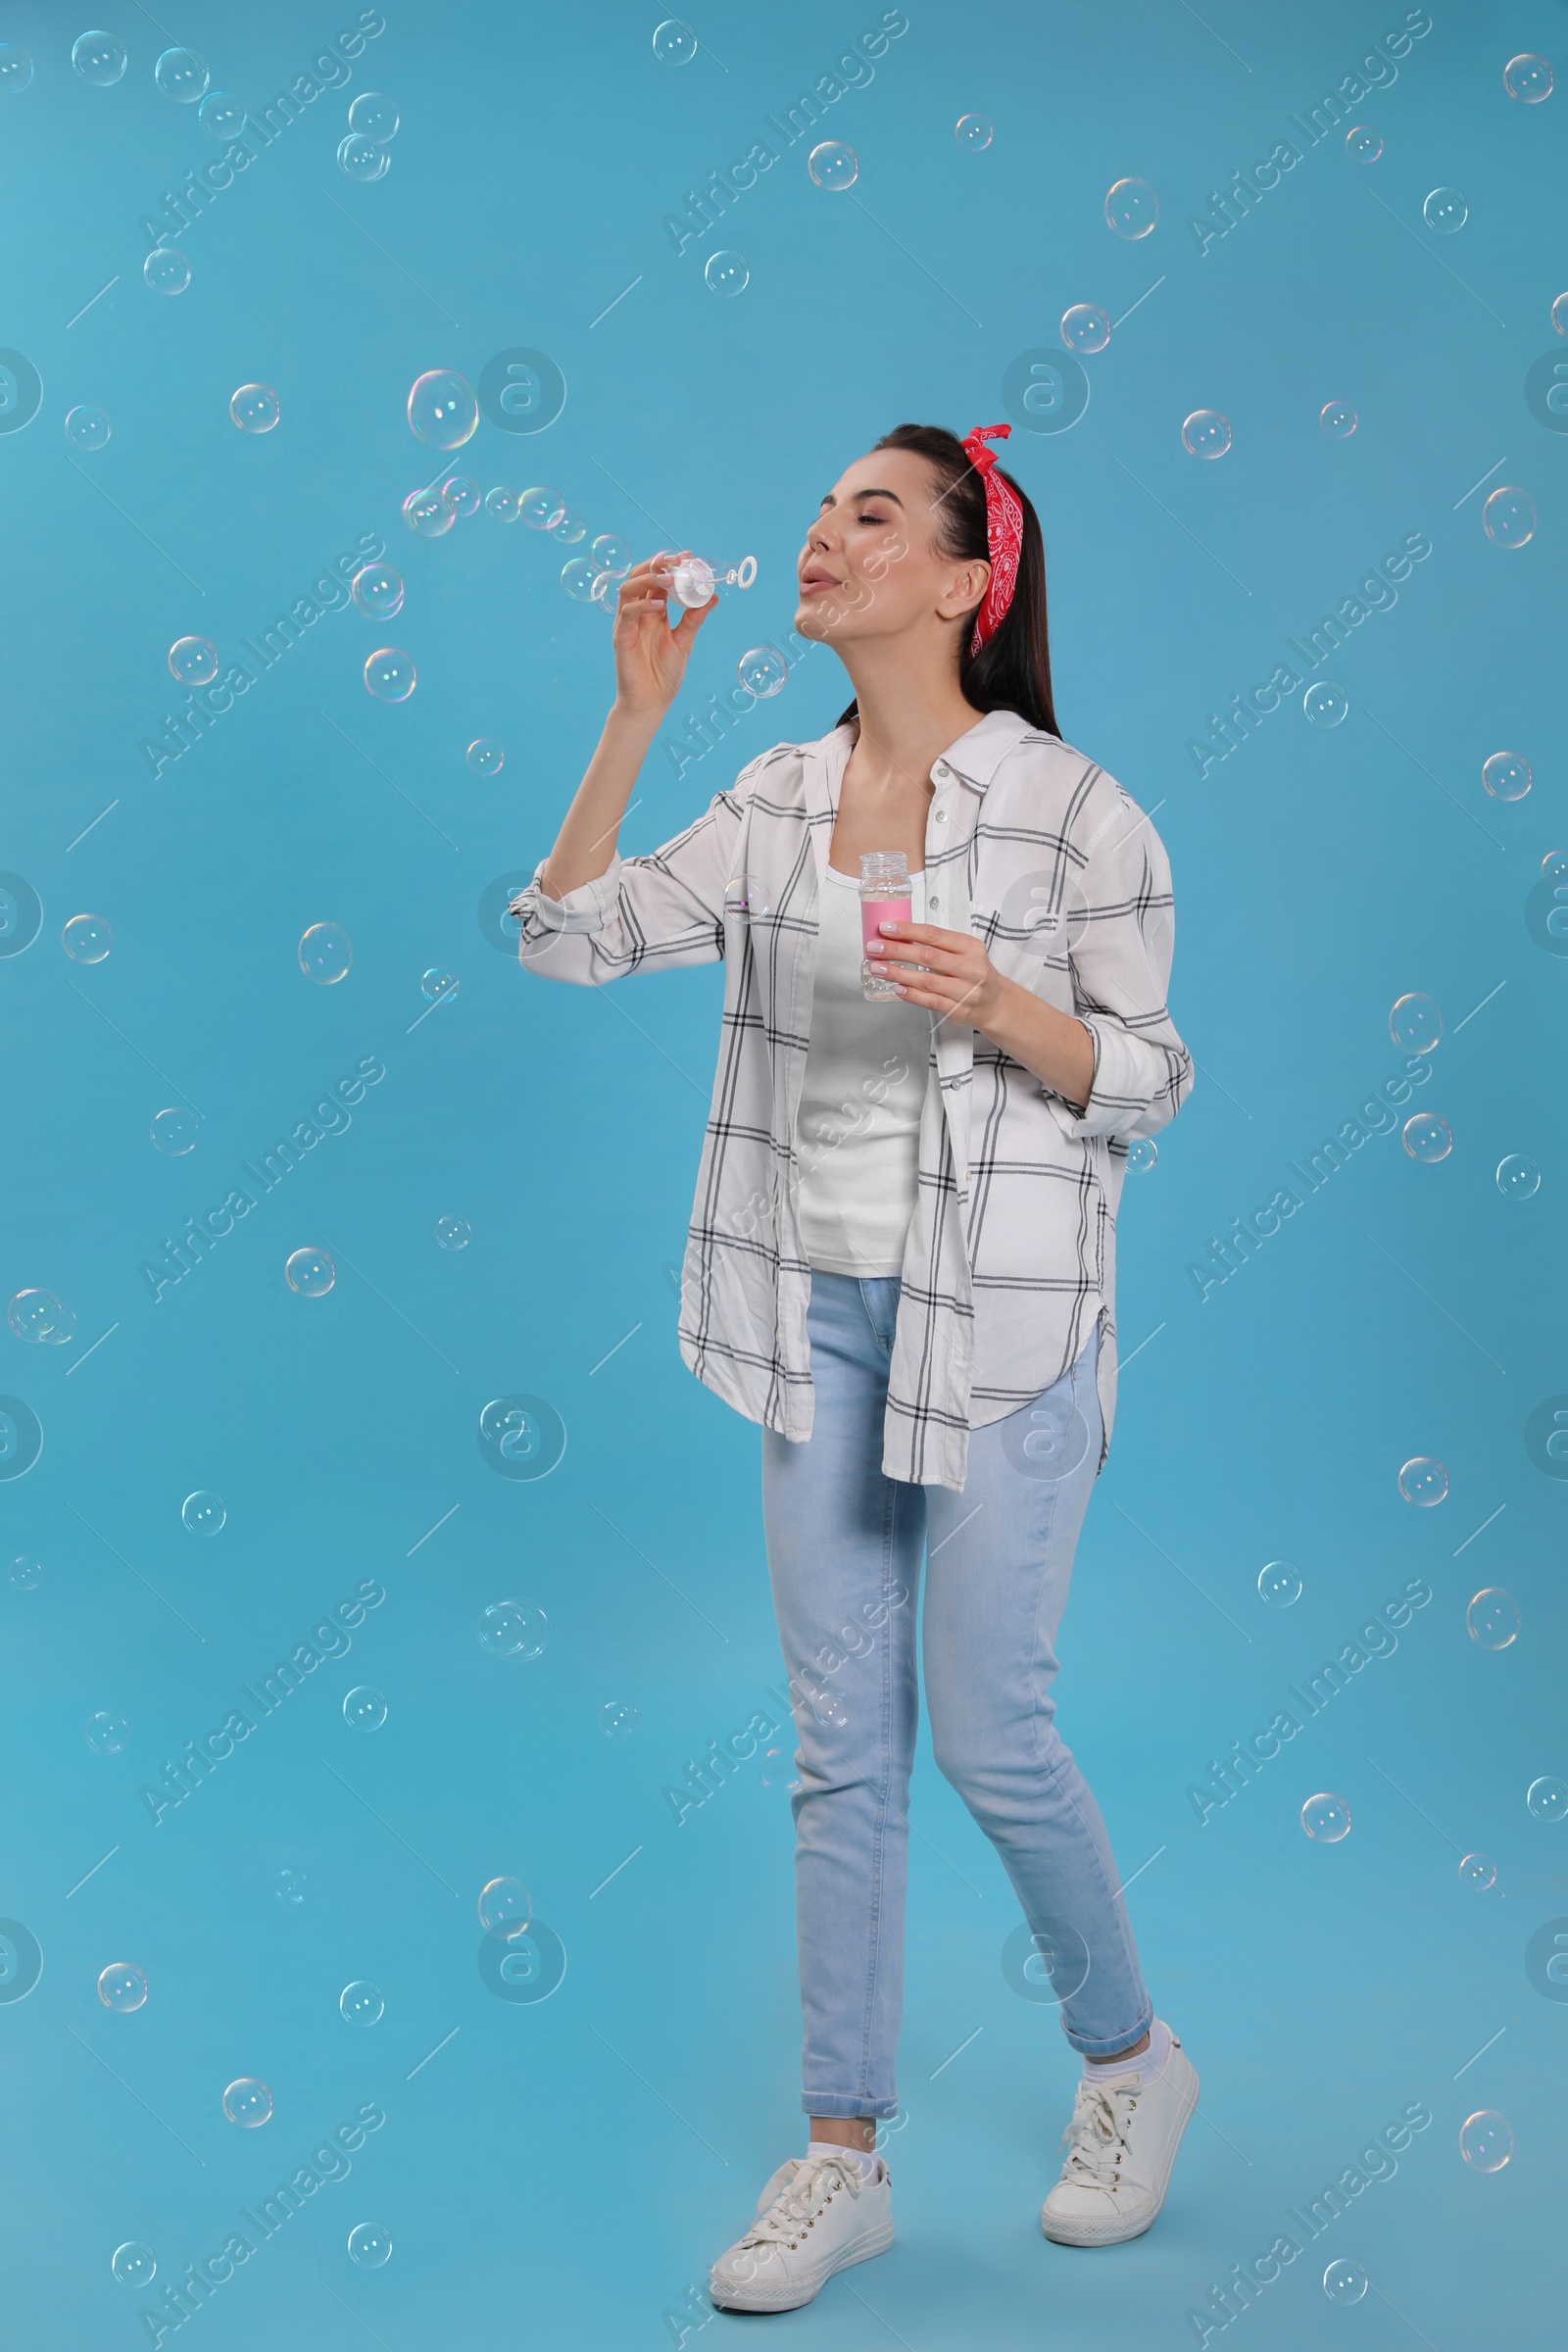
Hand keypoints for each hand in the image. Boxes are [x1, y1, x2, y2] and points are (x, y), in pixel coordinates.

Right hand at [609, 550, 716, 718]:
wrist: (650, 703)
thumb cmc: (664, 675)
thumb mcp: (684, 641)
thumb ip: (694, 618)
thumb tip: (713, 596)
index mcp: (653, 611)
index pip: (657, 579)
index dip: (670, 564)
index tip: (688, 556)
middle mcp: (638, 613)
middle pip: (639, 576)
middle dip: (657, 564)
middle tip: (677, 561)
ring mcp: (627, 624)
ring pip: (628, 589)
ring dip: (648, 579)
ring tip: (668, 579)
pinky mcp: (621, 638)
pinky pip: (627, 614)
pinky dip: (643, 606)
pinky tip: (660, 607)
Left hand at [866, 920, 1009, 1036]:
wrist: (996, 1003)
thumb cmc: (974, 973)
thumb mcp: (965, 952)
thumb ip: (938, 945)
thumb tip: (900, 937)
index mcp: (970, 947)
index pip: (934, 935)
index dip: (908, 930)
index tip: (886, 928)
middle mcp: (970, 968)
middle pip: (927, 956)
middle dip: (897, 950)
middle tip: (875, 947)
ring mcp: (966, 991)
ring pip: (927, 980)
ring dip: (898, 973)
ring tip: (878, 968)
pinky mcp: (959, 1010)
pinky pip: (931, 1001)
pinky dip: (912, 994)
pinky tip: (897, 988)